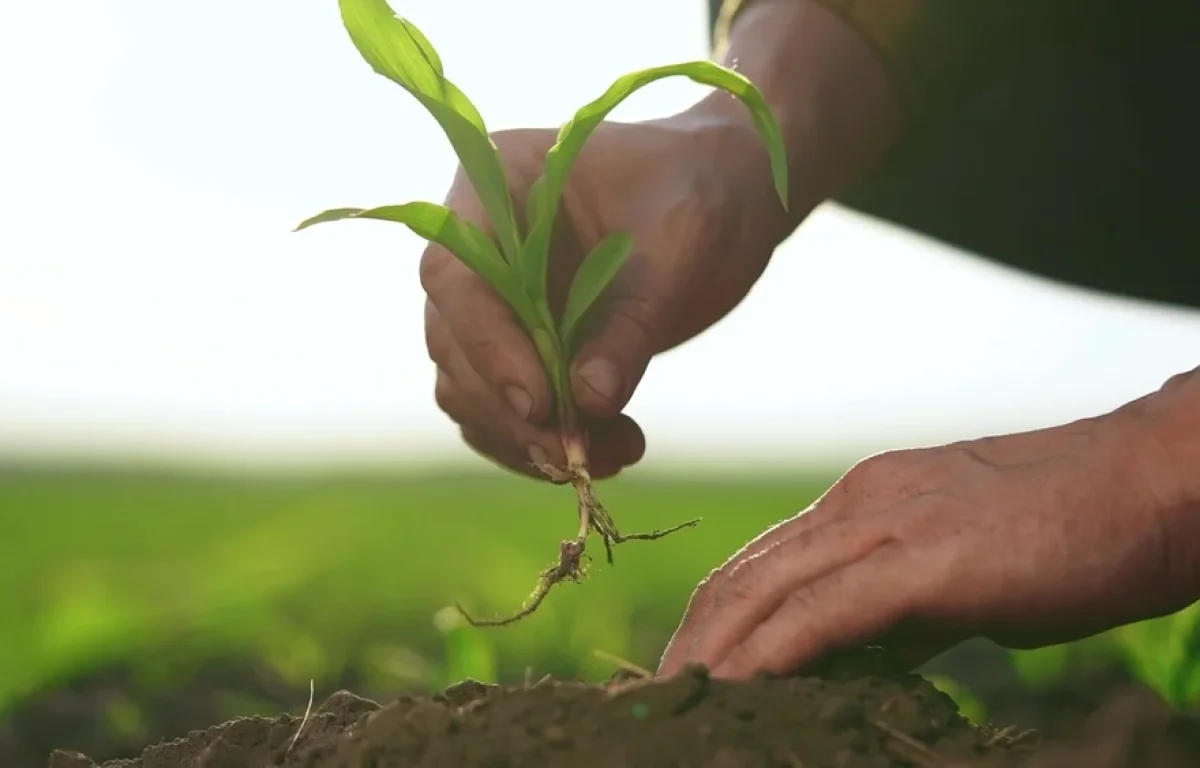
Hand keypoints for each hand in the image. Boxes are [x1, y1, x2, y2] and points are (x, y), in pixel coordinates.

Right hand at [421, 115, 789, 478]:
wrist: (727, 199)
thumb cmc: (700, 196)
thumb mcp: (679, 248)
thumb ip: (630, 325)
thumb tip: (588, 402)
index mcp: (495, 186)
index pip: (453, 274)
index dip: (485, 343)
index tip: (539, 401)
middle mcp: (479, 246)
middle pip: (452, 341)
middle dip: (506, 408)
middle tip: (573, 451)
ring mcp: (494, 301)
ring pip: (468, 387)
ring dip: (526, 438)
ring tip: (613, 455)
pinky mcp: (520, 348)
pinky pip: (503, 410)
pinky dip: (542, 443)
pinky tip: (610, 452)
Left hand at [657, 389, 1199, 678]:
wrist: (1150, 485)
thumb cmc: (1072, 533)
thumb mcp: (965, 572)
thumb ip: (904, 607)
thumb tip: (861, 656)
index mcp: (865, 499)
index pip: (763, 562)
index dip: (716, 616)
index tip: (689, 666)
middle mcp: (859, 502)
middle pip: (744, 575)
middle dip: (694, 638)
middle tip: (656, 693)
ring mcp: (888, 524)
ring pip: (767, 590)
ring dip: (713, 650)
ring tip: (674, 698)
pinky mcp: (923, 559)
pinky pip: (824, 612)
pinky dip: (770, 652)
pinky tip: (735, 684)